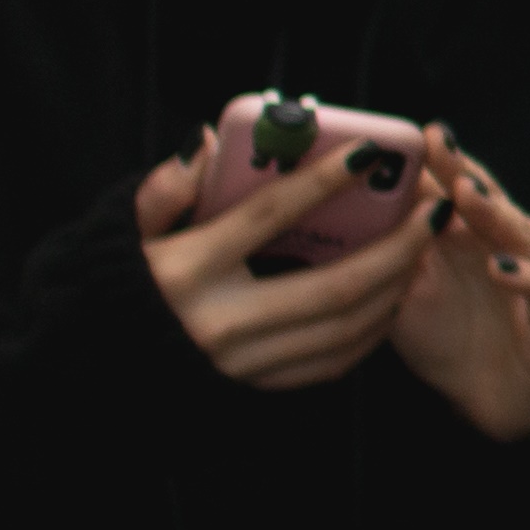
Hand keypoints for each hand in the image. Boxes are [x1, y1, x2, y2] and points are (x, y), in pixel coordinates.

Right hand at [135, 133, 442, 388]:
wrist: (98, 362)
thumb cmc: (124, 280)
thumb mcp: (131, 230)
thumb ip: (166, 187)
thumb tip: (205, 141)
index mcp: (187, 270)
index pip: (267, 217)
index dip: (323, 182)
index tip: (371, 152)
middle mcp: (217, 322)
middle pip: (331, 287)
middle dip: (394, 249)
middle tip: (431, 212)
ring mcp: (240, 364)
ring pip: (343, 329)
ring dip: (393, 289)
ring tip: (422, 249)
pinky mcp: (254, 387)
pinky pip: (330, 362)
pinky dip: (370, 329)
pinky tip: (390, 295)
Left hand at [387, 126, 529, 442]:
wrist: (492, 398)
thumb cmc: (447, 337)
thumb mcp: (406, 295)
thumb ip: (389, 255)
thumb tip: (344, 211)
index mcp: (466, 235)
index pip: (452, 187)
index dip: (436, 161)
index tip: (411, 134)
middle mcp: (502, 246)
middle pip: (486, 198)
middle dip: (462, 169)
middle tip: (437, 143)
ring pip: (519, 233)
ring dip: (493, 212)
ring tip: (465, 195)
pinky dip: (525, 278)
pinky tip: (499, 270)